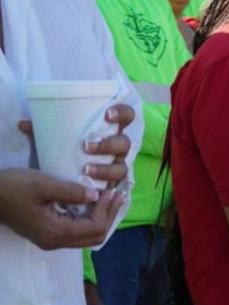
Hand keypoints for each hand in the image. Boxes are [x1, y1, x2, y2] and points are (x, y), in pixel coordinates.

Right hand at [0, 169, 125, 248]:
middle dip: (109, 216)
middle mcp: (55, 242)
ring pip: (87, 236)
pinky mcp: (48, 233)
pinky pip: (77, 231)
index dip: (106, 210)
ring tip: (111, 197)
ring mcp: (51, 240)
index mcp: (54, 232)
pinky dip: (91, 219)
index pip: (93, 228)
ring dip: (102, 218)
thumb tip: (95, 195)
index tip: (112, 190)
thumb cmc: (12, 188)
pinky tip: (95, 203)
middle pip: (94, 237)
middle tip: (117, 194)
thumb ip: (70, 192)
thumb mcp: (42, 184)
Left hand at [19, 103, 133, 189]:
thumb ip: (43, 132)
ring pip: (122, 167)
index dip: (122, 113)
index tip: (106, 115)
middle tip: (87, 146)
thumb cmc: (65, 150)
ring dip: (106, 168)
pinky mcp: (111, 184)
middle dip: (109, 144)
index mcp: (110, 131)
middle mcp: (117, 149)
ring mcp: (116, 166)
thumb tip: (24, 124)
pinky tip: (95, 191)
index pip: (127, 116)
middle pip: (124, 143)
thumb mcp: (53, 140)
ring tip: (86, 170)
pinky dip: (106, 188)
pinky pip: (115, 187)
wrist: (66, 175)